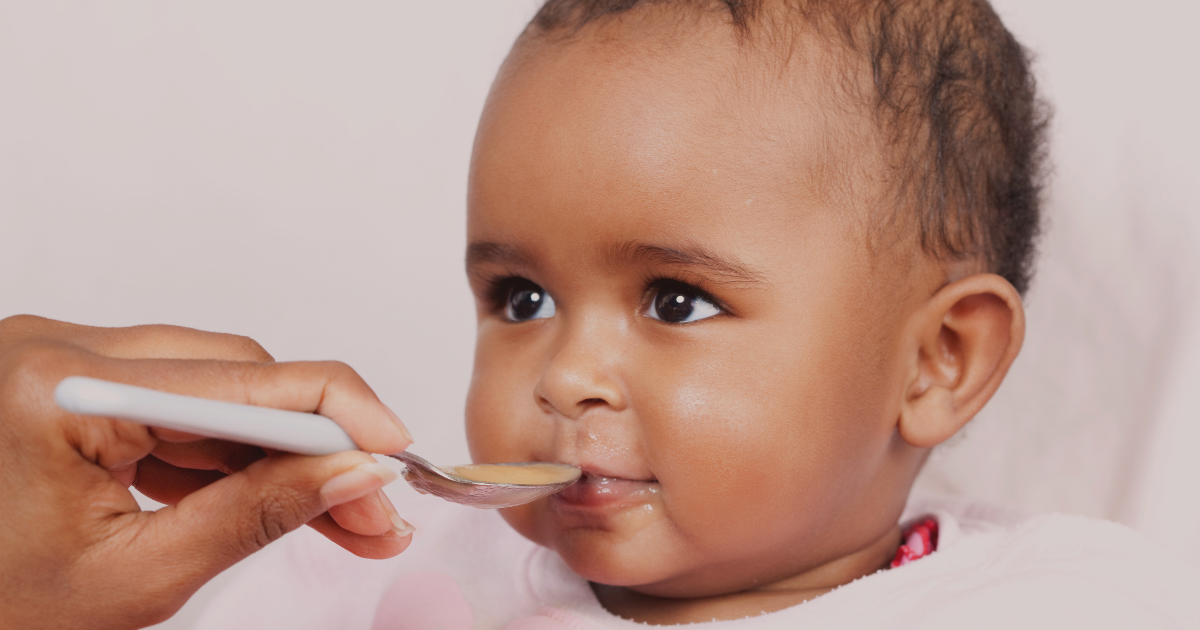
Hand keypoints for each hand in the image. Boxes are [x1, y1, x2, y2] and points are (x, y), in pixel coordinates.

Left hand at [0, 315, 414, 628]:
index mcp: (59, 389)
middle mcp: (55, 348)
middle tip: (372, 506)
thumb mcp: (137, 577)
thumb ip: (259, 514)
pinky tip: (269, 497)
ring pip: (214, 389)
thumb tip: (356, 473)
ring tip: (334, 513)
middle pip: (237, 376)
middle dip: (317, 444)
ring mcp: (57, 360)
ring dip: (278, 451)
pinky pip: (173, 405)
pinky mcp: (65, 383)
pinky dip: (225, 454)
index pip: (244, 381)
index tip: (397, 454)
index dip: (339, 416)